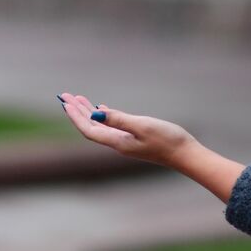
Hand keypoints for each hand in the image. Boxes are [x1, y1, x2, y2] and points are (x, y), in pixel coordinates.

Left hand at [56, 93, 196, 168]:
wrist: (186, 155)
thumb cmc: (168, 140)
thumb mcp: (142, 126)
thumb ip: (119, 119)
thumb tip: (96, 113)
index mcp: (117, 141)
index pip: (89, 129)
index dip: (75, 116)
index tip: (65, 102)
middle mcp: (118, 143)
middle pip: (91, 127)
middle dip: (76, 111)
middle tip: (64, 95)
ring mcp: (126, 141)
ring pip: (100, 125)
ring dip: (87, 111)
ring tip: (77, 98)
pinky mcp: (135, 138)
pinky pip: (112, 126)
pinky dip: (103, 115)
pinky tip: (101, 108)